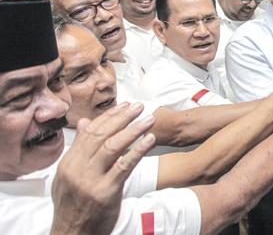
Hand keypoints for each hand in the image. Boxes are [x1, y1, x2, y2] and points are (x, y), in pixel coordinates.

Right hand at [51, 102, 155, 234]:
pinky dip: (138, 150)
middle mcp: (77, 169)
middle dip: (123, 118)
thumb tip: (84, 123)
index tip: (125, 106)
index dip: (109, 116)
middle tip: (140, 107)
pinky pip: (124, 166)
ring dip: (133, 130)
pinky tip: (150, 140)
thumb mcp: (69, 176)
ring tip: (149, 119)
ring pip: (113, 146)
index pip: (90, 131)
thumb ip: (79, 149)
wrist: (72, 234)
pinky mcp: (106, 192)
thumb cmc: (74, 205)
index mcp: (69, 162)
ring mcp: (90, 180)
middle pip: (102, 135)